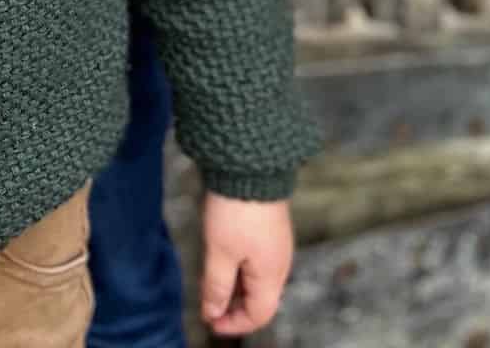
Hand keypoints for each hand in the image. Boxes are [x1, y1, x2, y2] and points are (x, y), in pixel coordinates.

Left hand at [200, 191, 292, 335]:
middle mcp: (280, 263)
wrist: (250, 164)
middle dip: (234, 307)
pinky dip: (240, 268)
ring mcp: (277, 244)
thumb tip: (212, 313)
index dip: (234, 324)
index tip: (211, 322)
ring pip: (258, 279)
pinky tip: (223, 258)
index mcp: (272, 274)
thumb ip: (216, 287)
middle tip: (209, 304)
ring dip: (236, 287)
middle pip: (260, 299)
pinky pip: (257, 260)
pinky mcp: (270, 228)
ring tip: (212, 281)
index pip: (259, 314)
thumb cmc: (236, 209)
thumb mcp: (220, 252)